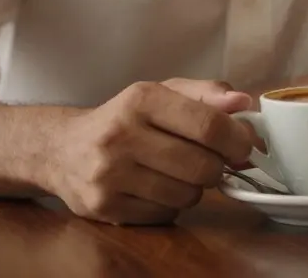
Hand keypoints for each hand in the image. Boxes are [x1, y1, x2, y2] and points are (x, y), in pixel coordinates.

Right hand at [40, 79, 253, 225]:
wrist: (62, 149)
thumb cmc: (126, 119)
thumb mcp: (164, 93)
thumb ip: (208, 94)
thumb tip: (244, 102)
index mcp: (142, 99)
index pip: (209, 125)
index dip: (238, 141)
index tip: (245, 147)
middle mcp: (121, 135)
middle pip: (202, 166)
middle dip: (217, 167)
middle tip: (209, 162)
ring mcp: (108, 174)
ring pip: (187, 195)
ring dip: (194, 188)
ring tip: (178, 173)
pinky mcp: (102, 206)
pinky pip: (164, 215)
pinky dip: (170, 205)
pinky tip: (155, 188)